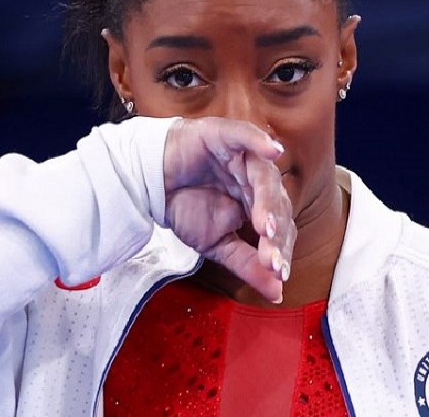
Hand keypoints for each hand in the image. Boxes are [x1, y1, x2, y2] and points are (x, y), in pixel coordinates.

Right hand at [163, 117, 294, 302]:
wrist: (149, 181)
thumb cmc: (185, 207)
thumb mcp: (218, 244)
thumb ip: (248, 265)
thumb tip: (277, 293)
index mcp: (259, 205)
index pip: (280, 228)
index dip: (279, 250)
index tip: (278, 274)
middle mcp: (257, 181)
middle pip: (277, 204)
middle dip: (275, 233)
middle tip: (270, 257)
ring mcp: (244, 156)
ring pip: (265, 178)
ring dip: (267, 201)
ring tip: (265, 225)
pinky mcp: (227, 135)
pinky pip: (247, 137)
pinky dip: (259, 142)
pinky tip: (272, 152)